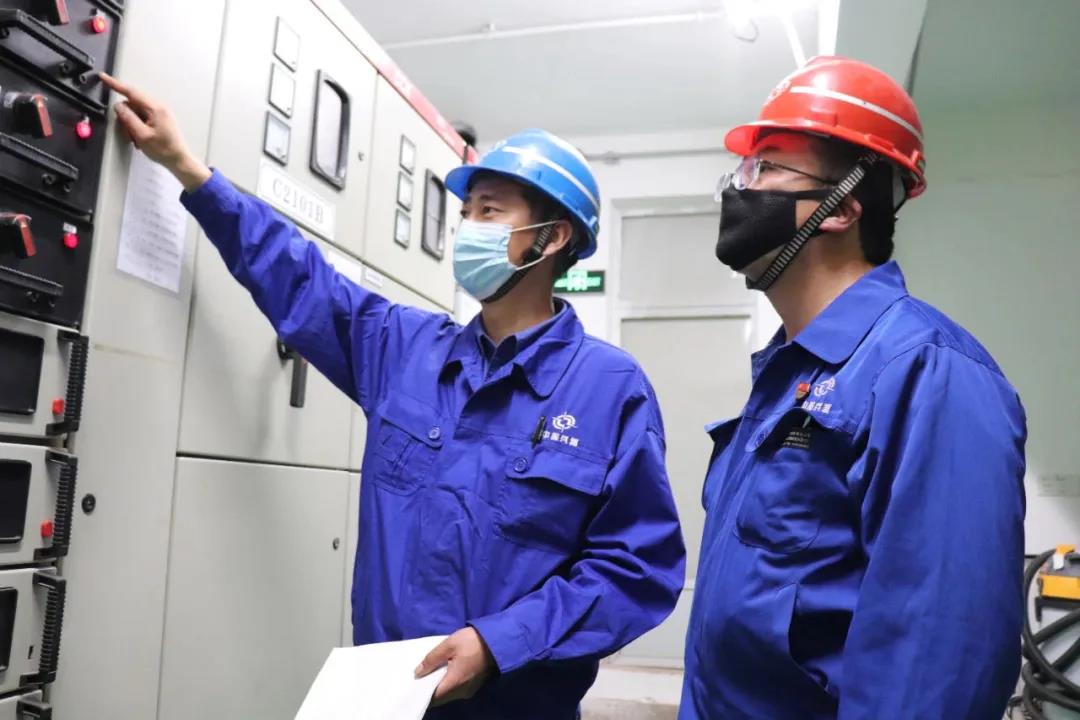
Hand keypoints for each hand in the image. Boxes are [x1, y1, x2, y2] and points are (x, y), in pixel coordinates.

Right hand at [99, 73, 210, 191]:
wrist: (179, 160)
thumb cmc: (165, 150)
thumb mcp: (142, 135)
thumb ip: (128, 118)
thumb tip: (118, 106)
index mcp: (155, 108)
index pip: (131, 92)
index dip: (115, 84)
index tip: (104, 78)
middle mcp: (159, 108)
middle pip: (132, 104)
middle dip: (126, 117)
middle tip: (128, 133)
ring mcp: (160, 113)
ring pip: (136, 112)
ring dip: (132, 125)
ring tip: (137, 139)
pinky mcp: (159, 119)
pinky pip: (142, 118)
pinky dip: (138, 127)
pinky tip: (141, 138)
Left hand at [415, 627, 495, 706]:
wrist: (497, 640)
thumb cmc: (472, 641)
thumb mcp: (448, 645)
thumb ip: (431, 659)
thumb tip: (417, 673)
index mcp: (454, 683)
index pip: (432, 698)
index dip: (421, 694)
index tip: (412, 687)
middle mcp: (462, 692)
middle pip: (440, 698)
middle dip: (429, 691)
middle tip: (419, 679)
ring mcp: (469, 690)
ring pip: (449, 695)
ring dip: (439, 688)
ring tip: (430, 675)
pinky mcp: (474, 686)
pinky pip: (457, 690)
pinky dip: (448, 685)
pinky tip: (444, 674)